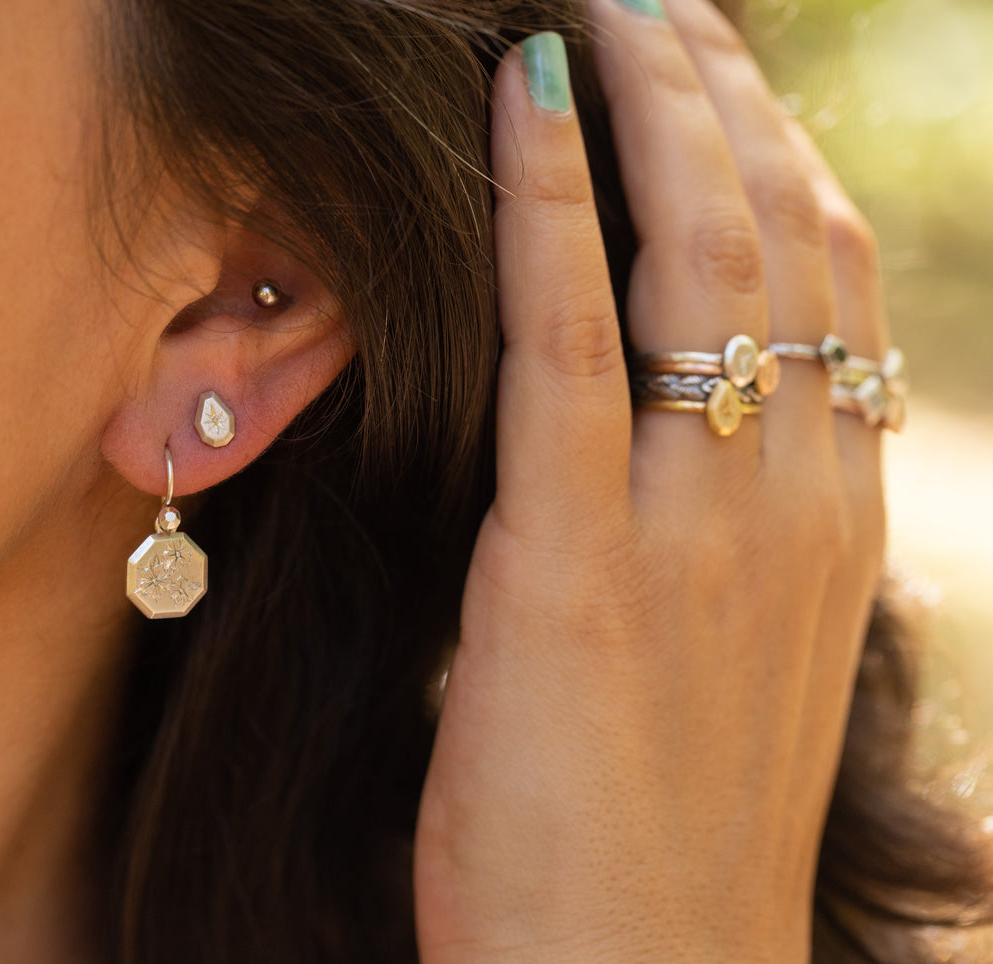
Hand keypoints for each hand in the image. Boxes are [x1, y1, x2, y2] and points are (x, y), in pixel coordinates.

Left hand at [412, 0, 887, 958]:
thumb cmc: (660, 834)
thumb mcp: (721, 657)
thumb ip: (715, 528)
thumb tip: (666, 430)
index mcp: (830, 510)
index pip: (826, 272)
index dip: (772, 145)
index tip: (712, 65)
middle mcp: (796, 492)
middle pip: (780, 230)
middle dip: (720, 90)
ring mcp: (700, 523)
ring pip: (698, 254)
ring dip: (651, 103)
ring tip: (602, 5)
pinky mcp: (577, 561)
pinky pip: (566, 343)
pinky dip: (544, 203)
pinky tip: (521, 98)